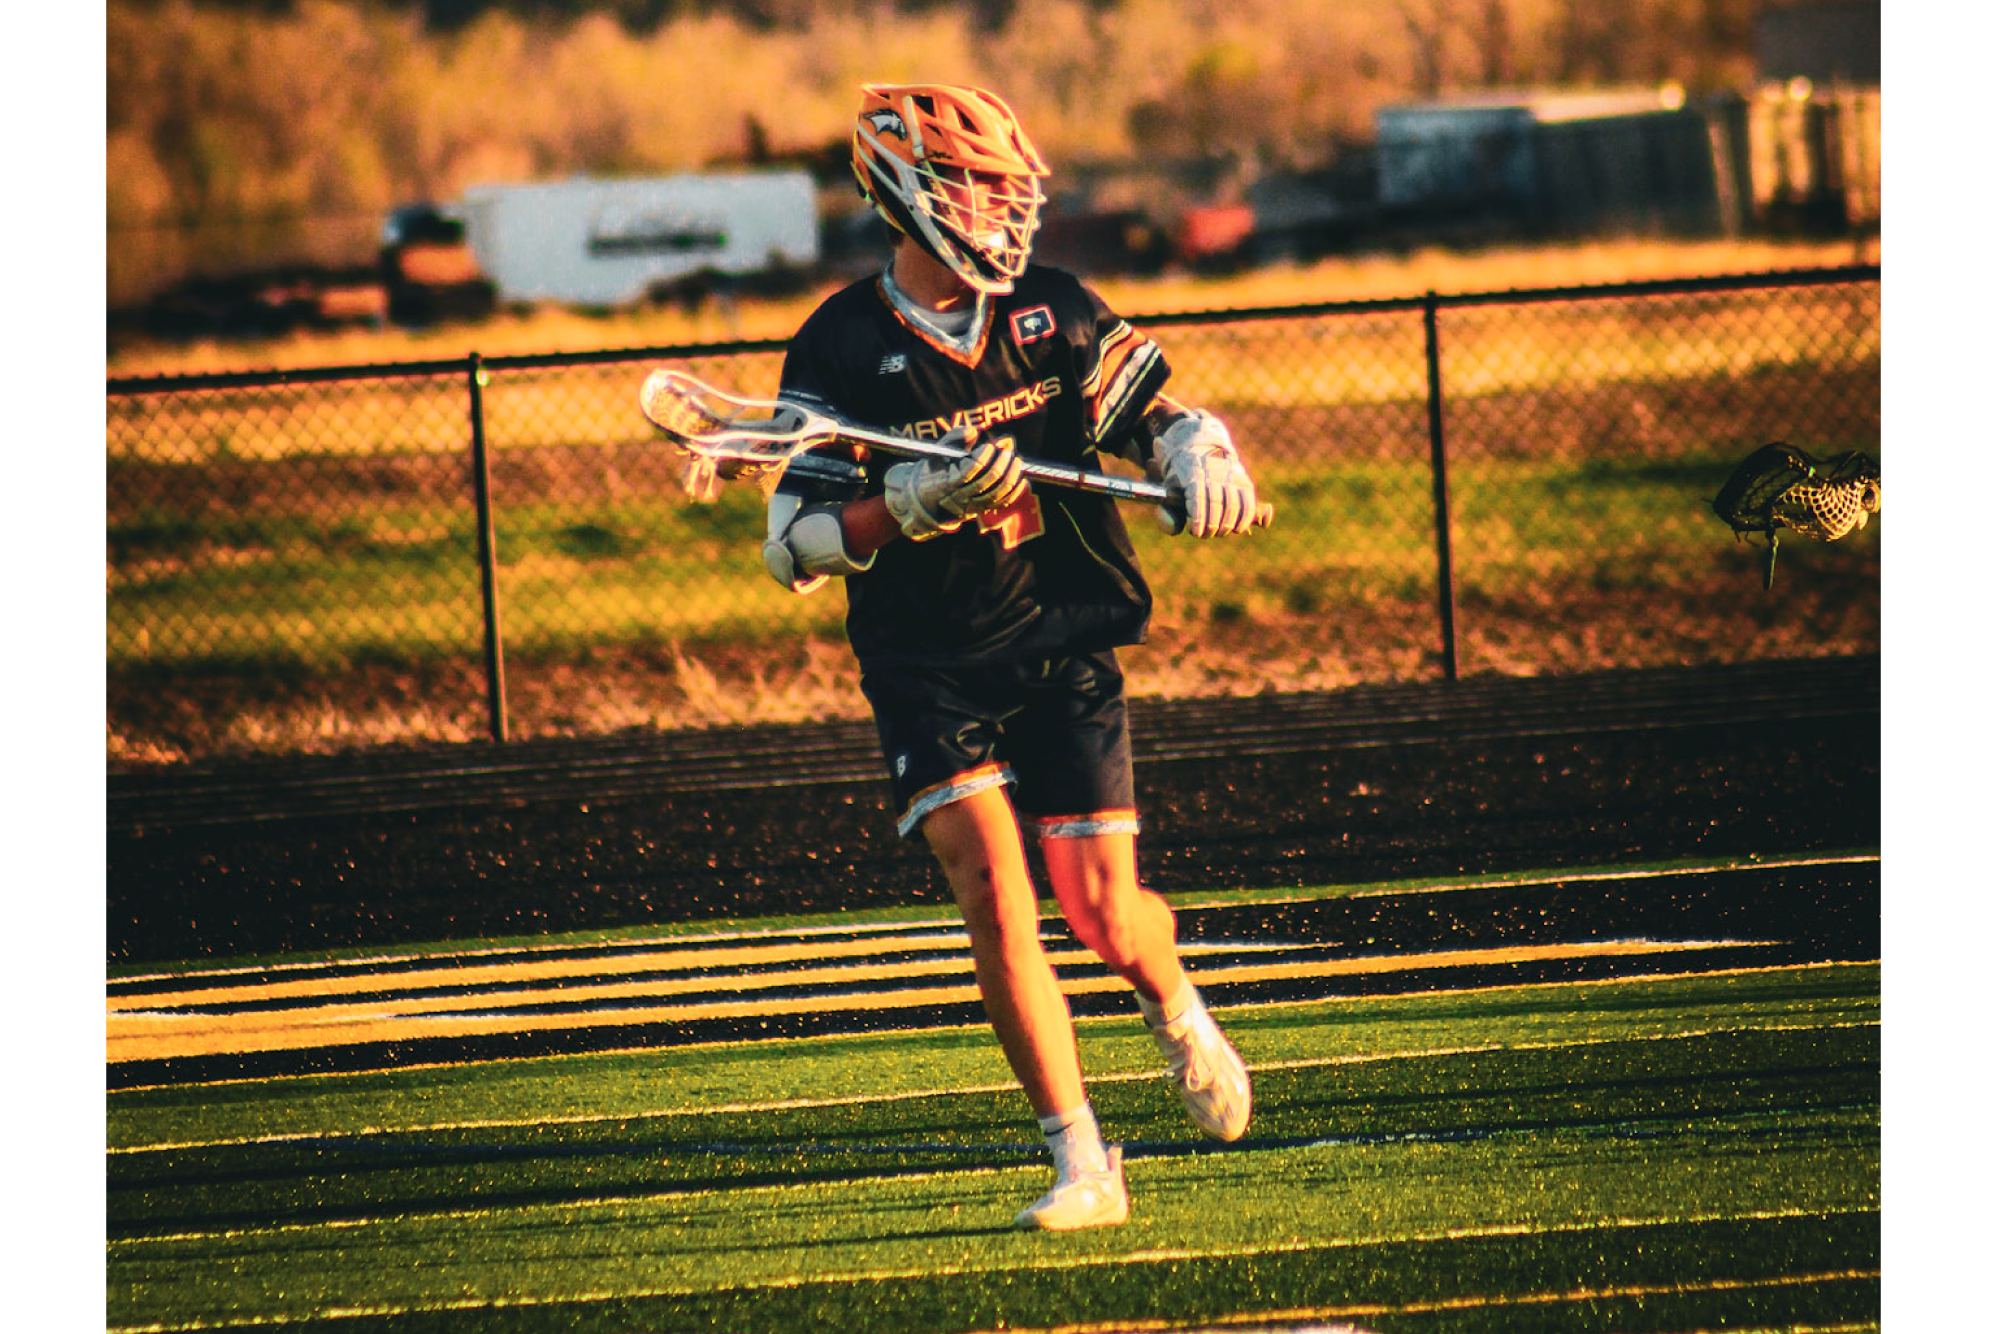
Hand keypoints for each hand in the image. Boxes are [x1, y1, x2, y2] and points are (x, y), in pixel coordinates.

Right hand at [884, 436, 1028, 539]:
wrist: (932, 495)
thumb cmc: (939, 466)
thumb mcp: (941, 449)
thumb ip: (955, 436)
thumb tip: (974, 431)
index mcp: (945, 482)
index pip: (967, 472)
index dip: (981, 458)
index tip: (989, 446)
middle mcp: (958, 497)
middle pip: (984, 484)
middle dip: (999, 465)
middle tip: (1007, 450)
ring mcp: (971, 506)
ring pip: (995, 495)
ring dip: (1010, 477)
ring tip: (1016, 460)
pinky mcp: (982, 509)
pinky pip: (1002, 503)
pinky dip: (1014, 491)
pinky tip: (1022, 477)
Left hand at [1154, 411, 1257, 536]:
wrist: (1198, 451)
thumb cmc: (1181, 478)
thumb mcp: (1168, 489)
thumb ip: (1167, 511)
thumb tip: (1173, 530)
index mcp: (1192, 472)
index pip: (1198, 497)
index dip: (1198, 517)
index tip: (1195, 532)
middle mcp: (1214, 473)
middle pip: (1216, 504)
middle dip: (1211, 526)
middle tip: (1205, 534)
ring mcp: (1232, 477)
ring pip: (1234, 506)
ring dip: (1226, 526)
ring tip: (1218, 532)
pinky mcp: (1245, 482)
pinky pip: (1249, 504)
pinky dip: (1245, 520)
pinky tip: (1237, 529)